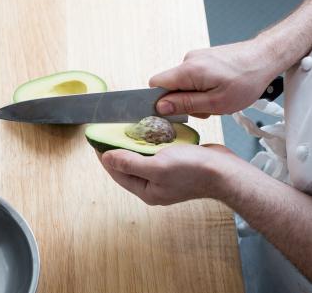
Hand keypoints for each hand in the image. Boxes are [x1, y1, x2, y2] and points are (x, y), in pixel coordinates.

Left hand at [99, 144, 238, 204]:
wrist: (224, 171)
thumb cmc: (192, 171)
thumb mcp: (157, 166)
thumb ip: (130, 163)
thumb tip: (106, 158)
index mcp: (146, 190)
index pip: (117, 172)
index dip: (104, 156)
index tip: (96, 140)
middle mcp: (153, 185)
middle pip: (127, 166)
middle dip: (118, 149)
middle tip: (109, 132)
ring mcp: (164, 176)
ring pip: (141, 159)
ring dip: (133, 145)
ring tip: (124, 130)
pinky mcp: (174, 166)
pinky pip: (155, 154)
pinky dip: (148, 144)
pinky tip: (146, 133)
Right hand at [150, 40, 278, 117]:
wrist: (266, 57)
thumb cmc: (246, 80)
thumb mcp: (216, 102)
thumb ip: (186, 105)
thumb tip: (161, 107)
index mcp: (188, 71)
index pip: (155, 85)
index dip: (158, 101)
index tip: (171, 112)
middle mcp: (188, 60)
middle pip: (170, 86)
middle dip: (183, 102)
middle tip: (205, 108)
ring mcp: (196, 58)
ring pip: (183, 84)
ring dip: (195, 96)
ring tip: (217, 99)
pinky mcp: (203, 58)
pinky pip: (192, 77)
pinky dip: (201, 88)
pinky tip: (218, 90)